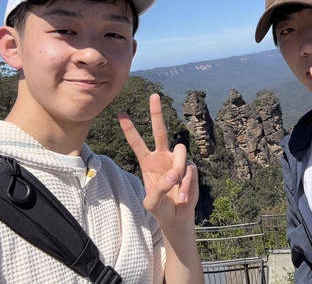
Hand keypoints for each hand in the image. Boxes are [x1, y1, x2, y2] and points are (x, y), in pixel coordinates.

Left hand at [118, 94, 197, 225]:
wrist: (177, 215)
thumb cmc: (160, 207)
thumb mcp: (151, 203)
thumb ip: (159, 189)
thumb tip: (173, 174)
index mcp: (148, 161)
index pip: (137, 142)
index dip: (129, 128)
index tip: (121, 113)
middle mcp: (162, 156)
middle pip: (160, 130)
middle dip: (156, 113)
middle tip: (153, 95)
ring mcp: (177, 160)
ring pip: (180, 150)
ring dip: (178, 168)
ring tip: (175, 184)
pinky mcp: (190, 167)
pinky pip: (189, 169)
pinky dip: (186, 185)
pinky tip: (182, 196)